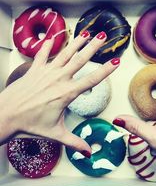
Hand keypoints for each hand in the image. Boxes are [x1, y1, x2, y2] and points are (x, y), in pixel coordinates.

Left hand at [0, 31, 118, 157]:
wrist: (5, 115)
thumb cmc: (30, 124)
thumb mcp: (56, 134)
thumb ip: (74, 142)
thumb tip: (89, 152)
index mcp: (67, 93)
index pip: (92, 80)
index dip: (105, 70)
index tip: (116, 61)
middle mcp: (59, 79)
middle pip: (80, 60)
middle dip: (94, 47)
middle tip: (103, 37)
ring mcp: (46, 72)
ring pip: (65, 53)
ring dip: (77, 42)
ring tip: (86, 33)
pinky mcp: (35, 69)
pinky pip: (43, 54)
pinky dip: (48, 45)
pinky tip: (53, 37)